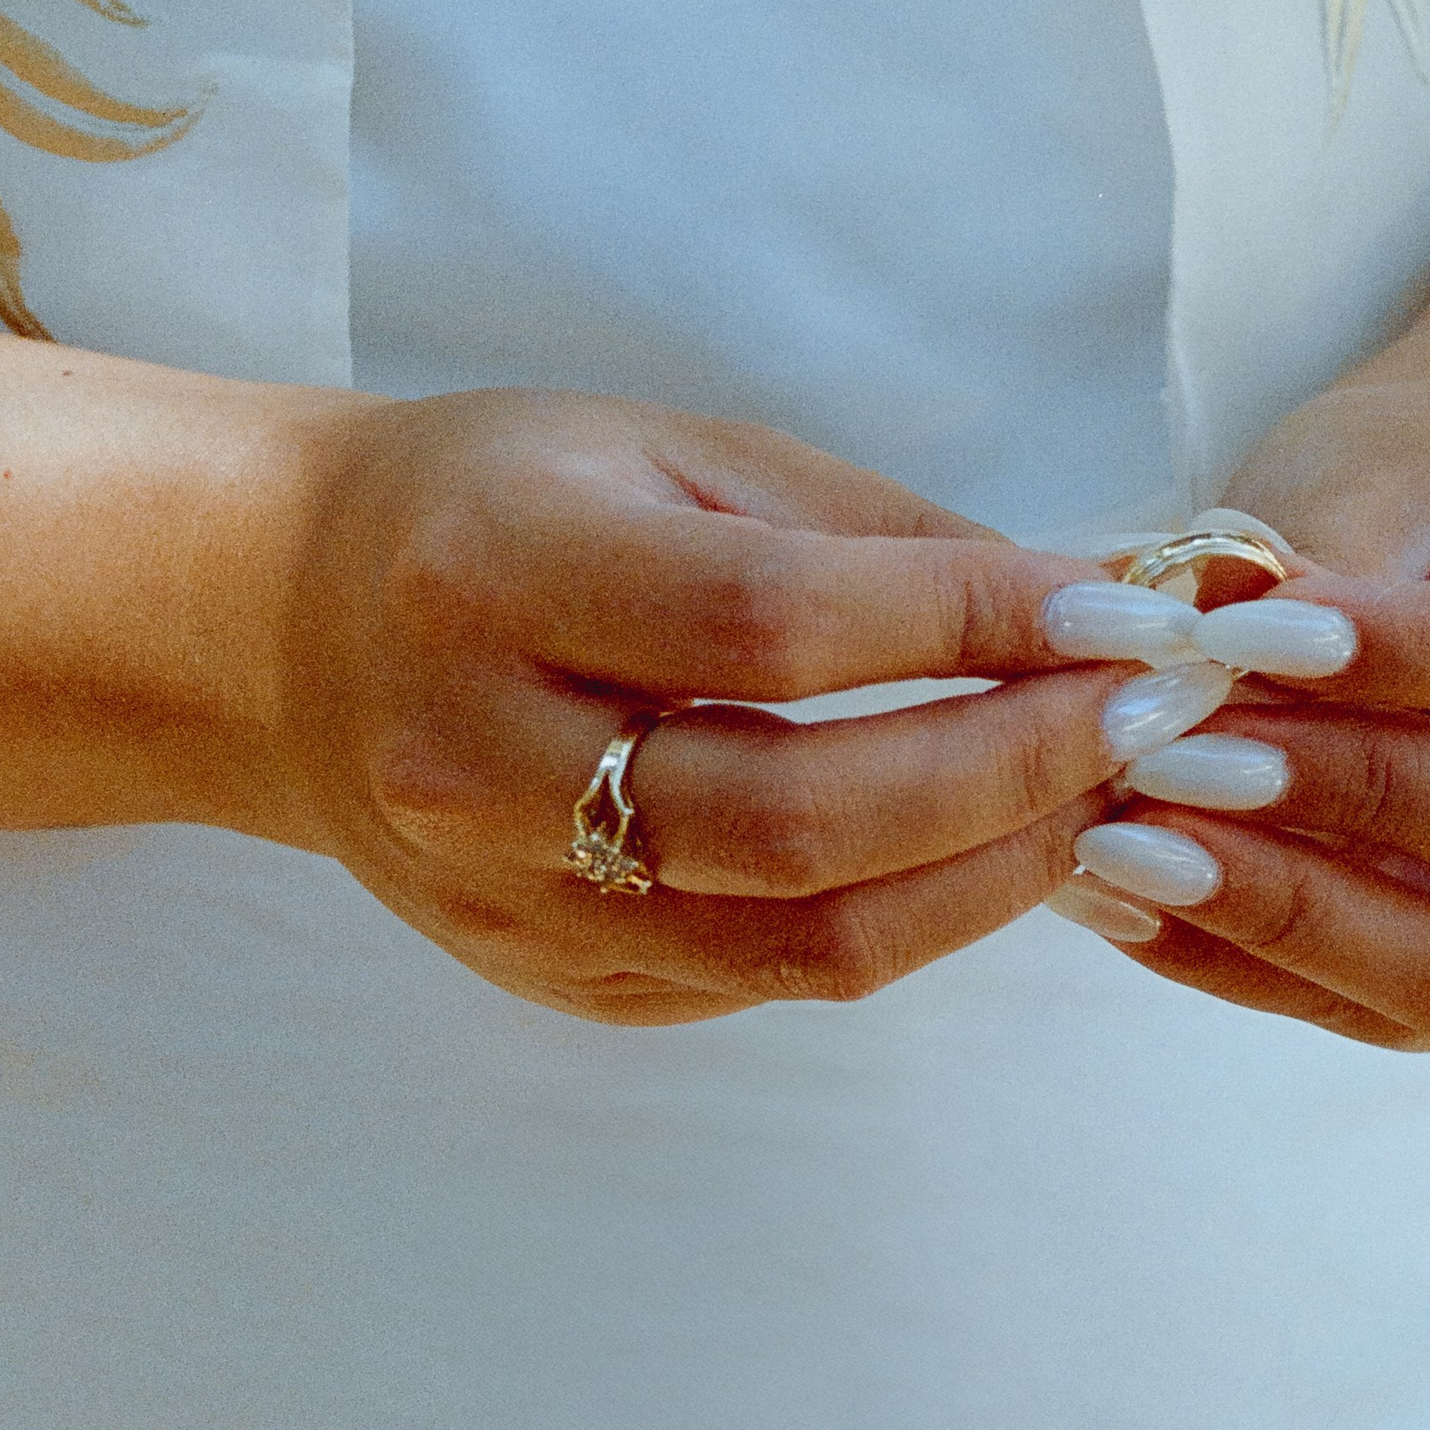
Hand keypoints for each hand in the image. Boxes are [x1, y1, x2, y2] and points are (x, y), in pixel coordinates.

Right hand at [259, 390, 1118, 1024]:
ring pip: (806, 939)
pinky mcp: (550, 981)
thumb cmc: (505, 506)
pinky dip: (911, 921)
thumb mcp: (668, 449)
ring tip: (1097, 799)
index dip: (969, 630)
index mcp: (500, 576)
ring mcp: (506, 898)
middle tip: (1142, 722)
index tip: (1119, 617)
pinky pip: (771, 979)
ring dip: (992, 876)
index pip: (775, 627)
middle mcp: (481, 759)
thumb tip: (1088, 601)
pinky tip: (988, 853)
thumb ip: (873, 534)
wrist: (288, 633)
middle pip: (801, 816)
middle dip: (1013, 773)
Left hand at [1066, 377, 1429, 1048]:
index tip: (1239, 636)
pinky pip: (1407, 1016)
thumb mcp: (1383, 470)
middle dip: (1363, 804)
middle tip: (1169, 750)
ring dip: (1298, 914)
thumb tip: (1181, 657)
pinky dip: (1258, 962)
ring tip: (1126, 844)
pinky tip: (1128, 899)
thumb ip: (1313, 569)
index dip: (1419, 663)